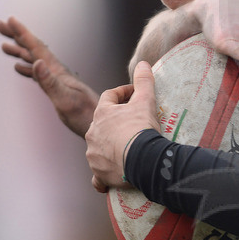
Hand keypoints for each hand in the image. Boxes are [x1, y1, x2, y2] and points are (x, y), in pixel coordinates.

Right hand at [0, 16, 98, 137]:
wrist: (99, 123)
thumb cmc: (84, 115)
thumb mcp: (65, 99)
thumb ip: (50, 82)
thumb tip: (37, 62)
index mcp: (57, 72)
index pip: (37, 47)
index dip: (23, 33)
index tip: (10, 20)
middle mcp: (57, 72)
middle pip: (34, 49)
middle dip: (17, 37)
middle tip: (1, 26)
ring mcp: (58, 80)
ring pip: (35, 60)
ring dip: (20, 51)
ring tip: (5, 45)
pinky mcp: (58, 89)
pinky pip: (38, 73)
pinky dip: (27, 67)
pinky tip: (21, 68)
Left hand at [86, 61, 158, 191]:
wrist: (140, 159)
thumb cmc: (140, 128)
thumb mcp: (145, 101)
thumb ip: (144, 81)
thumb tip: (143, 63)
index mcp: (102, 114)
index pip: (109, 97)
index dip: (122, 93)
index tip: (134, 94)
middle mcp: (93, 133)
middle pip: (102, 123)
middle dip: (115, 122)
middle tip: (132, 122)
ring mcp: (93, 154)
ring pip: (98, 147)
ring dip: (108, 146)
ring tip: (125, 148)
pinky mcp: (98, 173)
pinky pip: (97, 175)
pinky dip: (103, 175)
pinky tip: (110, 175)